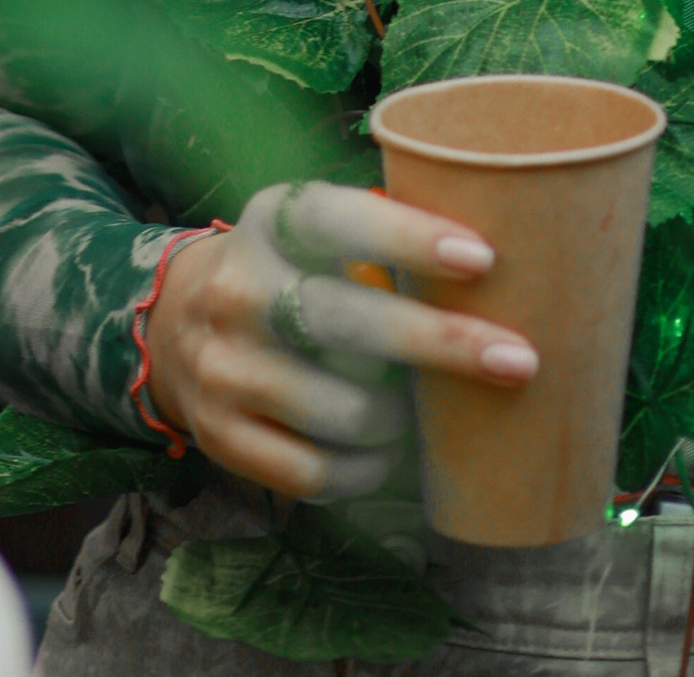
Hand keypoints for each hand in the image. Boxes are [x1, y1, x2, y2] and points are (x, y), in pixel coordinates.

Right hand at [140, 176, 535, 499]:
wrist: (175, 323)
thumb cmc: (288, 269)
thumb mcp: (313, 228)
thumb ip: (380, 233)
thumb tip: (502, 249)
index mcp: (271, 222)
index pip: (338, 220)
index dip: (409, 238)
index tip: (481, 259)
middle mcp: (240, 290)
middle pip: (346, 321)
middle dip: (440, 343)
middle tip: (517, 360)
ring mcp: (223, 367)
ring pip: (337, 410)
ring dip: (398, 420)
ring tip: (422, 413)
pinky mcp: (220, 434)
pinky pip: (310, 472)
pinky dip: (363, 471)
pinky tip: (385, 457)